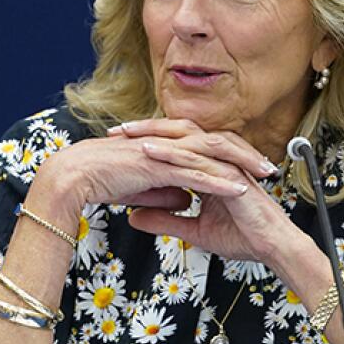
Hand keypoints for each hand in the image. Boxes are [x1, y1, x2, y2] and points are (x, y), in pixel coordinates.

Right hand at [27, 118, 272, 224]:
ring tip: (265, 178)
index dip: (232, 158)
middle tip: (270, 169)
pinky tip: (239, 190)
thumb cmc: (101, 180)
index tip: (253, 170)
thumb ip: (165, 192)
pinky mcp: (158, 164)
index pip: (206, 148)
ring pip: (212, 156)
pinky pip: (195, 172)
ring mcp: (164, 151)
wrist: (73, 176)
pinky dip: (220, 181)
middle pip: (217, 145)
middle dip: (246, 157)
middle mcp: (169, 143)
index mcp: (165, 146)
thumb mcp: (142, 190)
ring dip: (241, 167)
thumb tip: (186, 199)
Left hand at [111, 121, 298, 264]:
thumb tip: (134, 217)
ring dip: (158, 135)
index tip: (118, 146)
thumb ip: (164, 220)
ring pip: (189, 139)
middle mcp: (218, 160)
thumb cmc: (243, 236)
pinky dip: (175, 154)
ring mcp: (226, 164)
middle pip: (180, 133)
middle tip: (117, 131)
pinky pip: (200, 160)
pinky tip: (153, 152)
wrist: (272, 248)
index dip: (147, 142)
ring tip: (130, 136)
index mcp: (209, 168)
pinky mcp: (231, 175)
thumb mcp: (193, 230)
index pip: (175, 145)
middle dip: (147, 129)